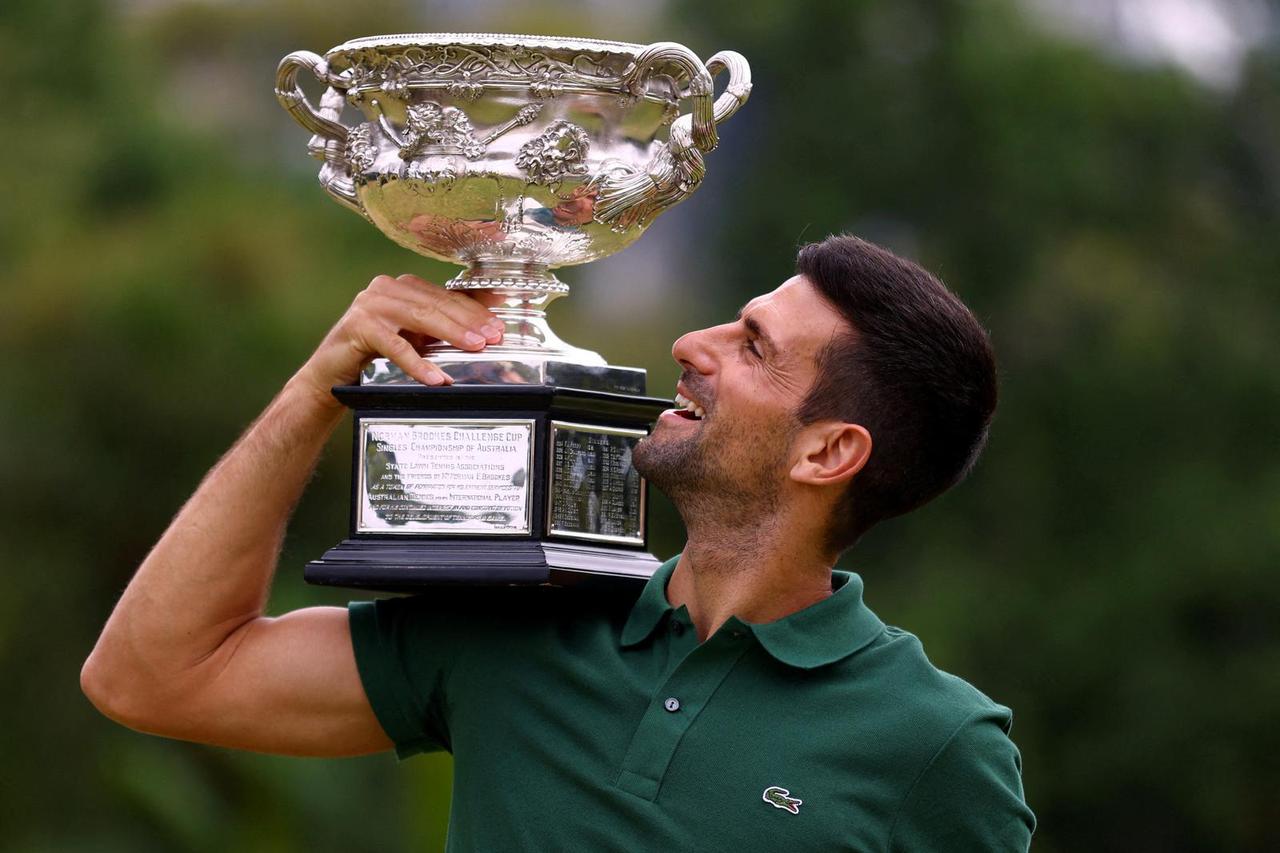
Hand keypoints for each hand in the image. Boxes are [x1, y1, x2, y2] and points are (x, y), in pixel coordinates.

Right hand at [296, 274, 504, 397]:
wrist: (331, 373)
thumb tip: (484, 328)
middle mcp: (386, 288)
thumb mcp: (416, 338)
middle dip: (469, 321)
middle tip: (493, 338)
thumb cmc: (376, 353)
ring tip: (475, 348)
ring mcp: (370, 304)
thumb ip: (443, 327)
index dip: (475, 310)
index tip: (499, 325)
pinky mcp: (358, 326)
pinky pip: (395, 345)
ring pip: (420, 317)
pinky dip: (417, 363)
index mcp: (403, 286)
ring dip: (451, 334)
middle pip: (437, 303)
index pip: (446, 295)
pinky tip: (435, 377)